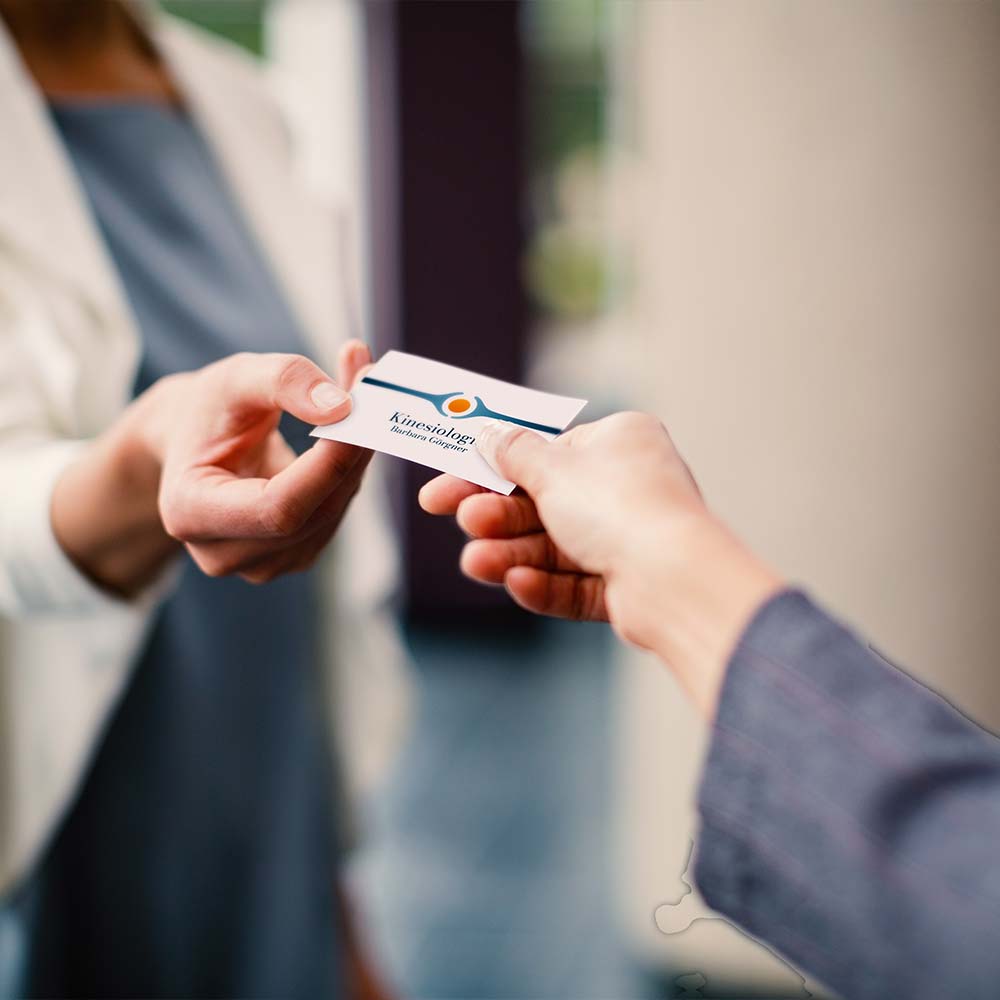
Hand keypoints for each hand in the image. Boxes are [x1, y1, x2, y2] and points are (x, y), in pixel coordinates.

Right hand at [53, 342, 372, 593]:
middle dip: (349, 452)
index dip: (328, 466)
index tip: (358, 413)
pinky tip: (345, 434)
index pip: (277, 508)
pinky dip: (350, 469)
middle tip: (371, 390)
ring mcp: (262, 564)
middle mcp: (222, 553)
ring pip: (332, 512)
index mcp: (189, 512)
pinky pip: (336, 511)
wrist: (197, 442)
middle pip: (312, 513)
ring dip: (356, 456)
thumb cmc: (209, 411)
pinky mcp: (294, 555)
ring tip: (358, 399)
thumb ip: (282, 381)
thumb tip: (341, 408)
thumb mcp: (234, 378)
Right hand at [419, 413, 781, 716]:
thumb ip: (514, 452)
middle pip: (543, 503)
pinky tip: (518, 584)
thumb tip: (488, 436)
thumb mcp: (554, 467)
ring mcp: (628, 539)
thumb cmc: (621, 506)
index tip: (441, 490)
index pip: (540, 453)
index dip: (487, 471)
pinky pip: (573, 582)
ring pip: (553, 547)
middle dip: (498, 517)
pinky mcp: (626, 586)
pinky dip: (543, 583)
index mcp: (617, 442)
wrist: (676, 579)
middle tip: (462, 521)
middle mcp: (625, 487)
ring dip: (511, 553)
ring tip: (476, 563)